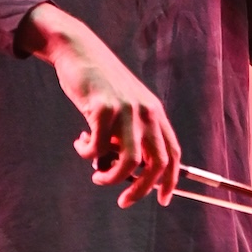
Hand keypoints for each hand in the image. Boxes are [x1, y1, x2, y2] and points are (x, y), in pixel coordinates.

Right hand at [18, 4, 180, 207]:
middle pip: (156, 163)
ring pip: (129, 161)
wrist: (79, 50)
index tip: (162, 199)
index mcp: (154, 112)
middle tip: (123, 201)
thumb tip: (121, 172)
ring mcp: (127, 109)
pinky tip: (80, 144)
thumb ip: (126, 135)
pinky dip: (87, 153)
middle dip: (141, 189)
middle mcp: (146, 111)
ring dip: (110, 177)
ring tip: (96, 176)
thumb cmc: (98, 84)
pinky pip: (98, 147)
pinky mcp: (103, 107)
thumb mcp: (121, 108)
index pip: (172, 153)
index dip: (171, 180)